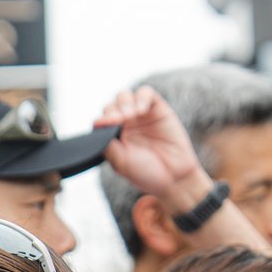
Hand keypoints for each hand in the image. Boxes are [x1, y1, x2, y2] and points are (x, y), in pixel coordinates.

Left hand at [93, 85, 209, 206]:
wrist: (173, 177)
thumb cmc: (146, 173)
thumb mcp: (122, 163)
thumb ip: (108, 145)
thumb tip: (98, 125)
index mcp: (113, 136)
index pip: (101, 120)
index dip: (101, 120)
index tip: (102, 125)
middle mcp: (125, 124)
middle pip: (111, 106)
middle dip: (112, 111)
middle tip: (117, 121)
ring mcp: (140, 115)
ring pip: (125, 96)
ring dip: (124, 103)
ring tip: (129, 116)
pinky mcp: (157, 108)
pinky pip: (146, 93)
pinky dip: (141, 98)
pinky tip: (141, 110)